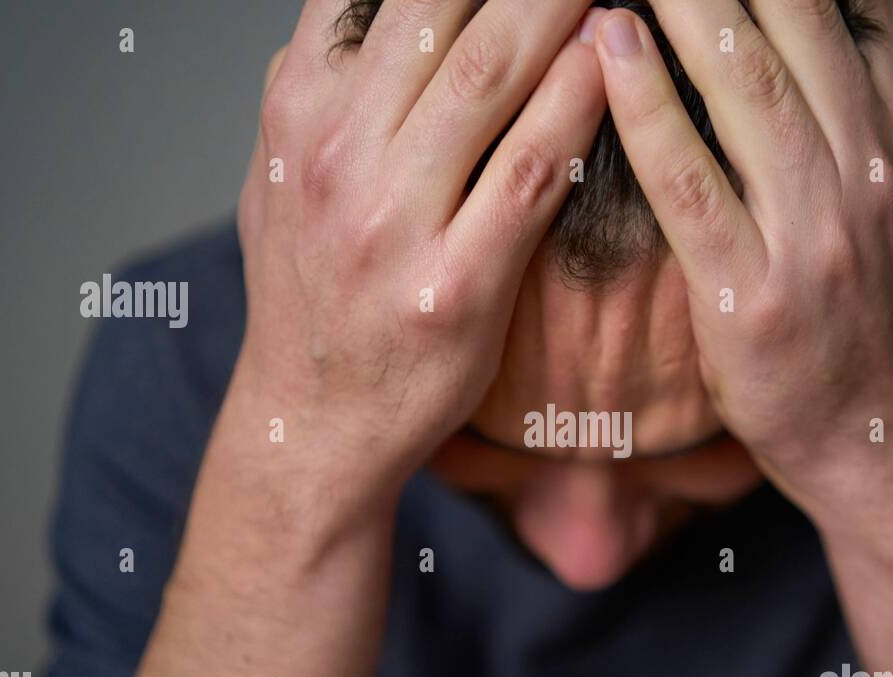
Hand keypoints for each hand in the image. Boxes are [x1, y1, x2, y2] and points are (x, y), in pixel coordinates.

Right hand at [235, 0, 607, 502]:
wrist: (311, 419)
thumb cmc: (309, 295)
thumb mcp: (279, 177)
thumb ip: (314, 90)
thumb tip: (348, 15)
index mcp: (298, 111)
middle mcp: (338, 152)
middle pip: (440, 6)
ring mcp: (395, 221)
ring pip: (490, 73)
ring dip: (559, 4)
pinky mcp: (457, 285)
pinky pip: (529, 172)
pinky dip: (576, 104)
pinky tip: (613, 62)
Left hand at [593, 0, 892, 519]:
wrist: (882, 436)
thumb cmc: (873, 319)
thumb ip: (871, 112)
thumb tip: (835, 24)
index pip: (851, 10)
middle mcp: (868, 173)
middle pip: (794, 28)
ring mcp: (815, 234)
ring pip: (748, 88)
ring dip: (687, 6)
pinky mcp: (753, 293)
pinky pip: (692, 182)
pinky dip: (648, 107)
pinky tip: (610, 49)